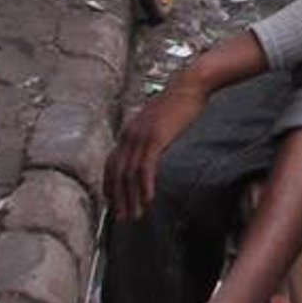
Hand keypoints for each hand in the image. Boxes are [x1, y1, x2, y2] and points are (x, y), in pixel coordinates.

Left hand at [105, 75, 207, 219]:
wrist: (191, 84)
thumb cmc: (179, 101)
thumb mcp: (157, 120)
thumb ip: (149, 135)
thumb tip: (149, 150)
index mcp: (128, 131)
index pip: (111, 164)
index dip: (110, 186)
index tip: (113, 204)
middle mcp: (129, 135)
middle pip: (117, 174)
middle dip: (118, 199)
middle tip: (123, 218)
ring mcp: (141, 136)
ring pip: (130, 174)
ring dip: (131, 198)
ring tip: (136, 215)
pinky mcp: (155, 137)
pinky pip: (145, 167)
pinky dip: (145, 186)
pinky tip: (148, 199)